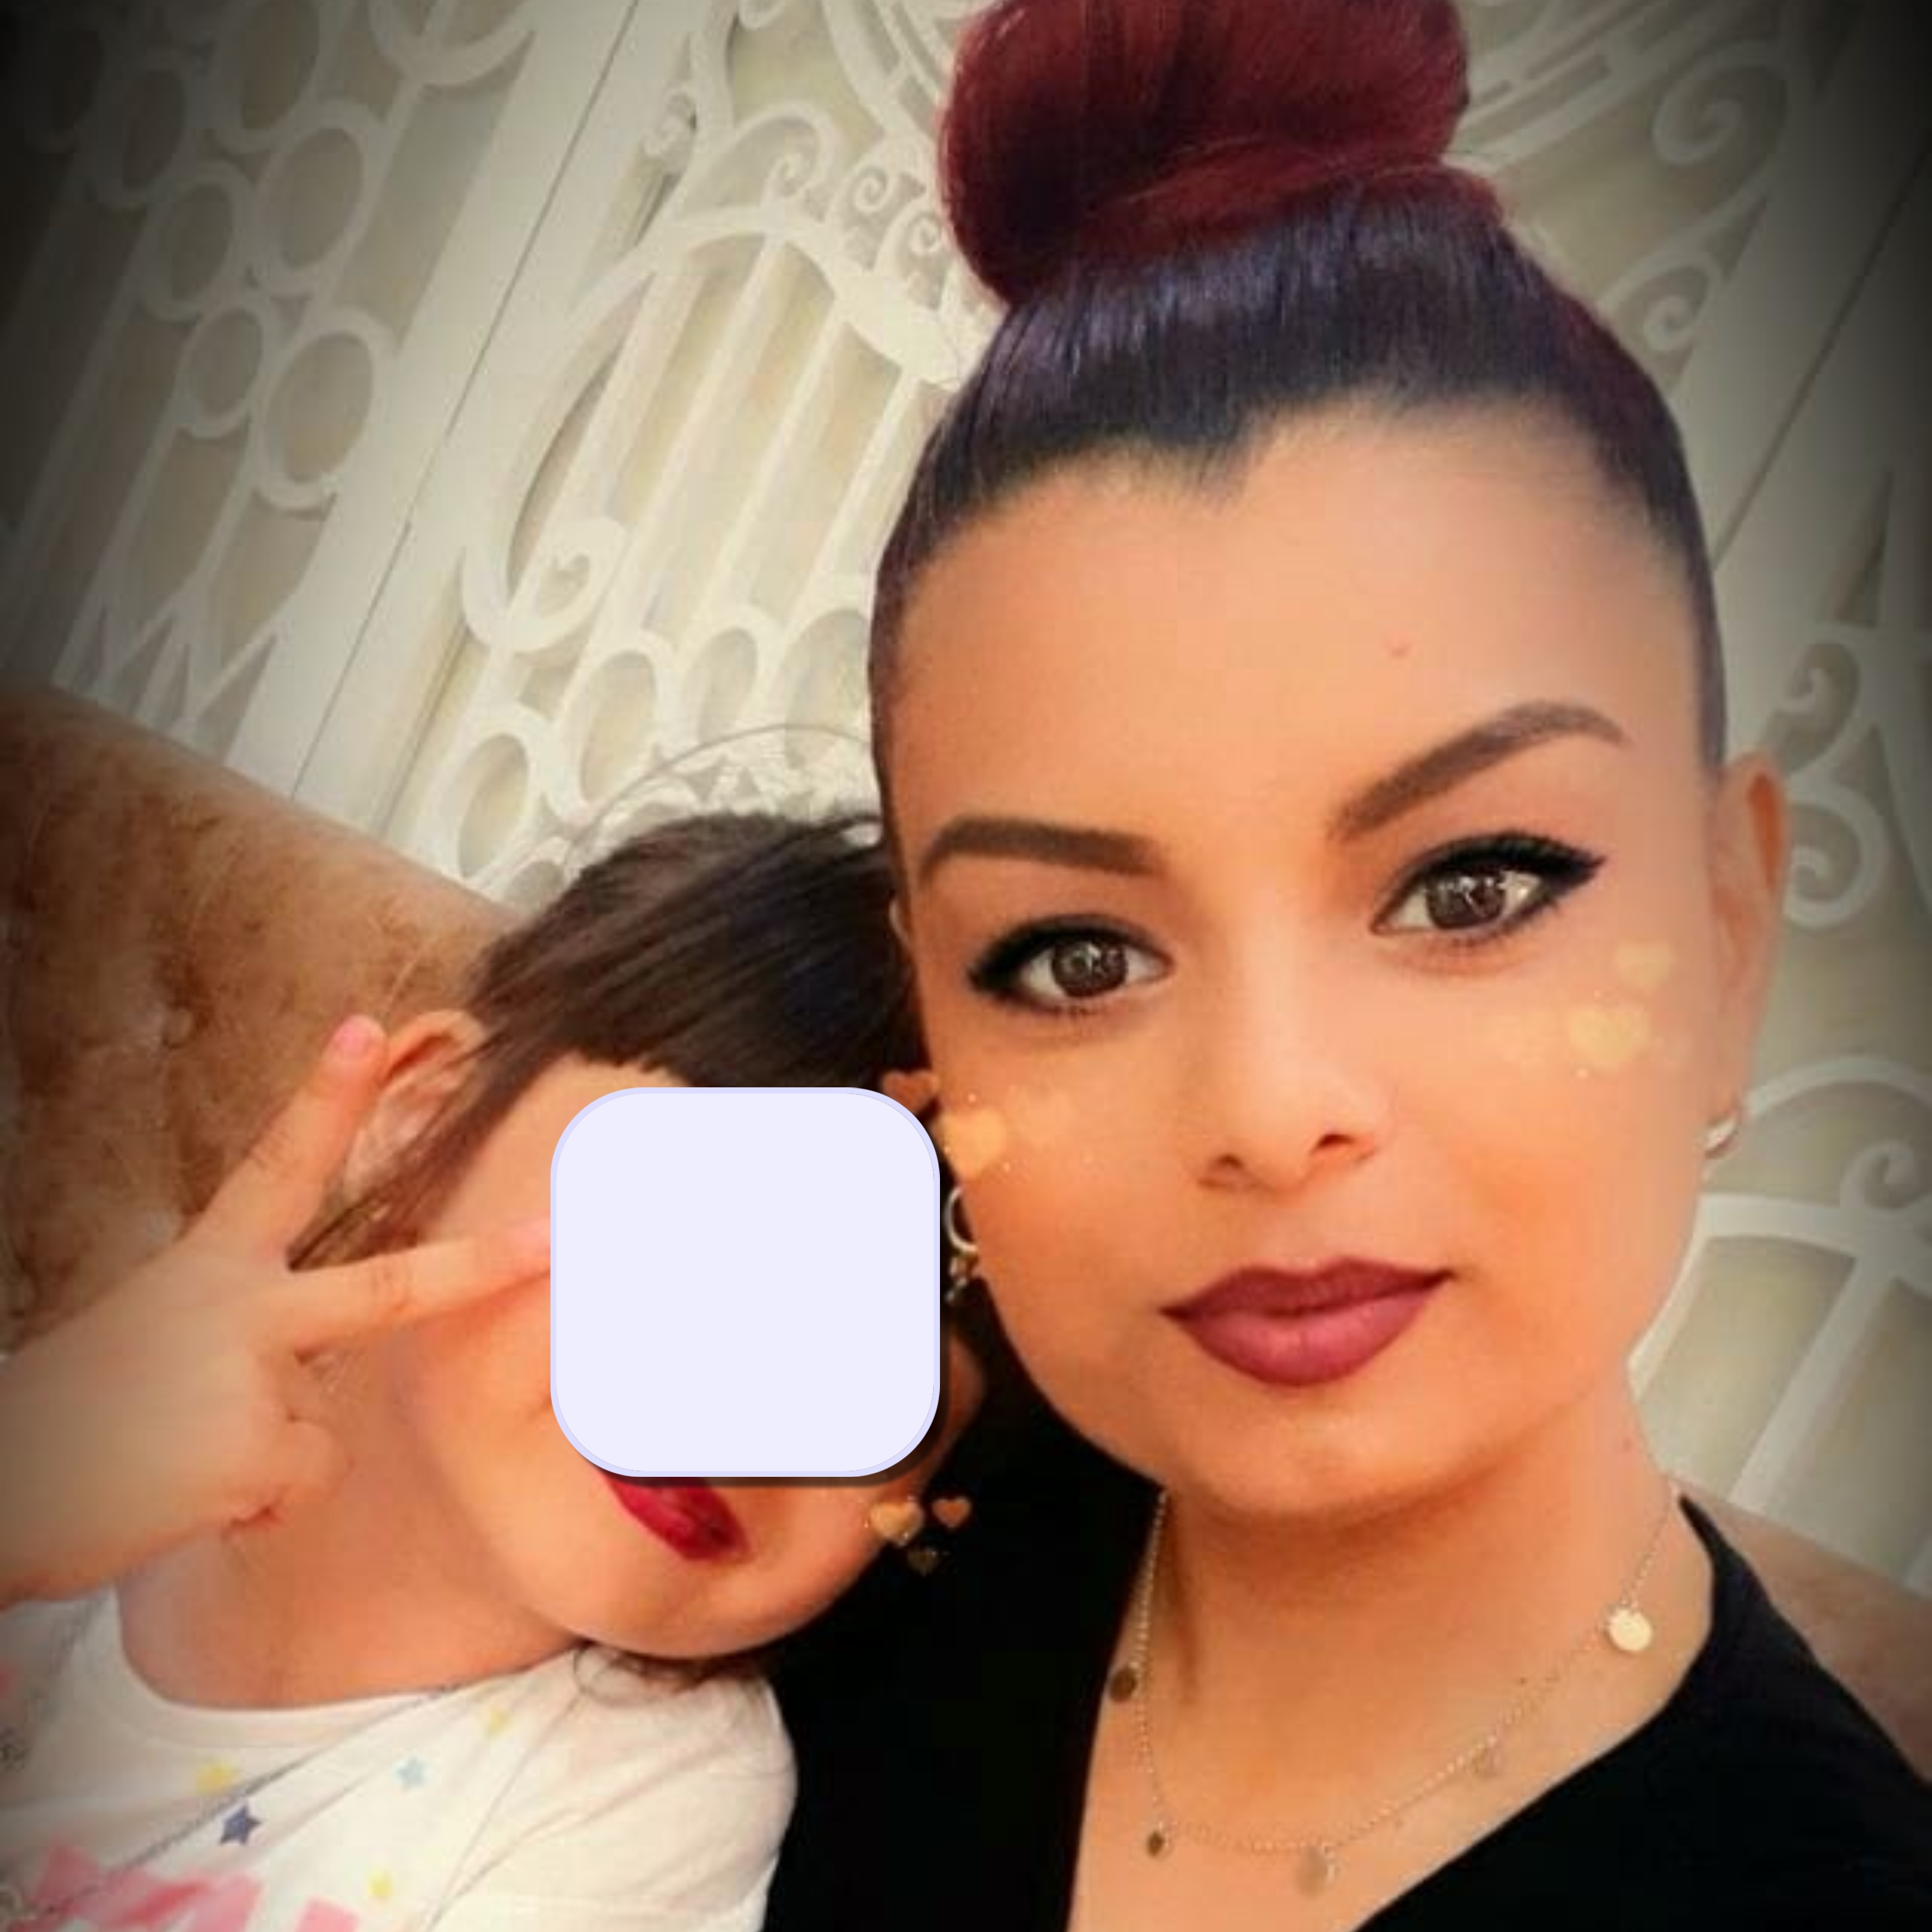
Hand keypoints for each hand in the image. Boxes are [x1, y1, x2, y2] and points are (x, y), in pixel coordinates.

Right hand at [0, 1016, 550, 1605]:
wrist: (4, 1484)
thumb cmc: (82, 1413)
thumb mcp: (164, 1338)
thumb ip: (249, 1331)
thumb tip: (306, 1382)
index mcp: (209, 1268)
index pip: (275, 1165)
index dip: (323, 1095)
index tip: (366, 1025)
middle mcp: (240, 1311)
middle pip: (389, 1288)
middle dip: (485, 1267)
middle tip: (556, 1240)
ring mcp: (251, 1379)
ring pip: (320, 1428)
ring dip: (267, 1458)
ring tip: (174, 1459)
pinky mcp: (253, 1452)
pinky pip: (301, 1479)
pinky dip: (253, 1503)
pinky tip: (187, 1496)